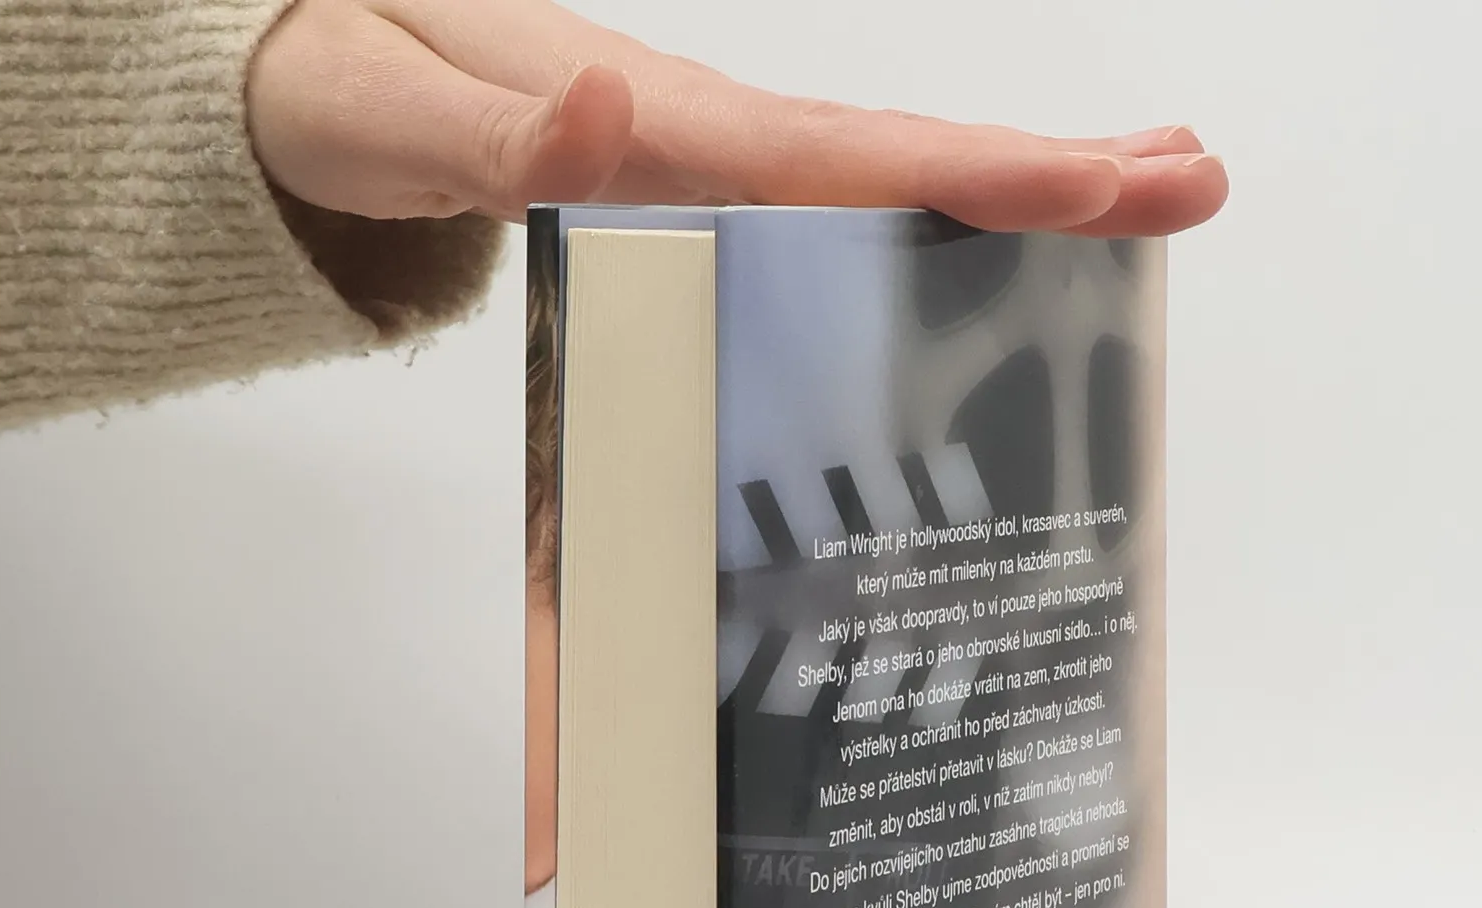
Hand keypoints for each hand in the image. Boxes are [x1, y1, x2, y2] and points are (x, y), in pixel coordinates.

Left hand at [249, 0, 1227, 236]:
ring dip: (1013, 193)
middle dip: (1050, 179)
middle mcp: (701, 141)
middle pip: (902, 165)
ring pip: (880, 186)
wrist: (286, 85)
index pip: (851, 162)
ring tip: (1142, 198)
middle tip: (1195, 181)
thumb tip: (620, 119)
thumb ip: (498, 133)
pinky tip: (975, 247)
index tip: (1116, 184)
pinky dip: (921, 223)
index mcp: (662, 132)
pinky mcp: (684, 198)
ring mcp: (700, 167)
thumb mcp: (383, 115)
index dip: (985, 177)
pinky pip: (825, 219)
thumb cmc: (329, 95)